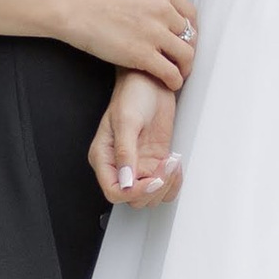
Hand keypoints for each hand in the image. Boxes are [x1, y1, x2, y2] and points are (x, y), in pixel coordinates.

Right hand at [63, 0, 195, 85]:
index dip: (191, 31)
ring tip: (179, 73)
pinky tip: (171, 83)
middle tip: (182, 60)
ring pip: (186, 54)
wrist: (74, 8)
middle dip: (187, 50)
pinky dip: (175, 80)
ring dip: (185, 67)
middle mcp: (163, 8)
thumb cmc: (96, 0)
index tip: (185, 41)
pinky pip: (170, 72)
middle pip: (190, 35)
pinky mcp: (142, 53)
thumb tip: (167, 15)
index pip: (190, 14)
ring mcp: (154, 31)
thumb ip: (154, 0)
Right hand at [92, 68, 180, 203]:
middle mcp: (120, 165)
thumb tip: (126, 181)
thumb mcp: (127, 120)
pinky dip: (173, 182)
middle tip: (165, 166)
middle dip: (153, 187)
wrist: (151, 81)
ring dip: (165, 185)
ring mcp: (138, 164)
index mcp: (104, 157)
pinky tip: (175, 165)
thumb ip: (125, 151)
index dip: (135, 192)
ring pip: (150, 195)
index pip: (114, 192)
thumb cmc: (133, 93)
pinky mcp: (154, 161)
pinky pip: (164, 185)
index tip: (153, 180)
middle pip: (134, 198)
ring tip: (171, 162)